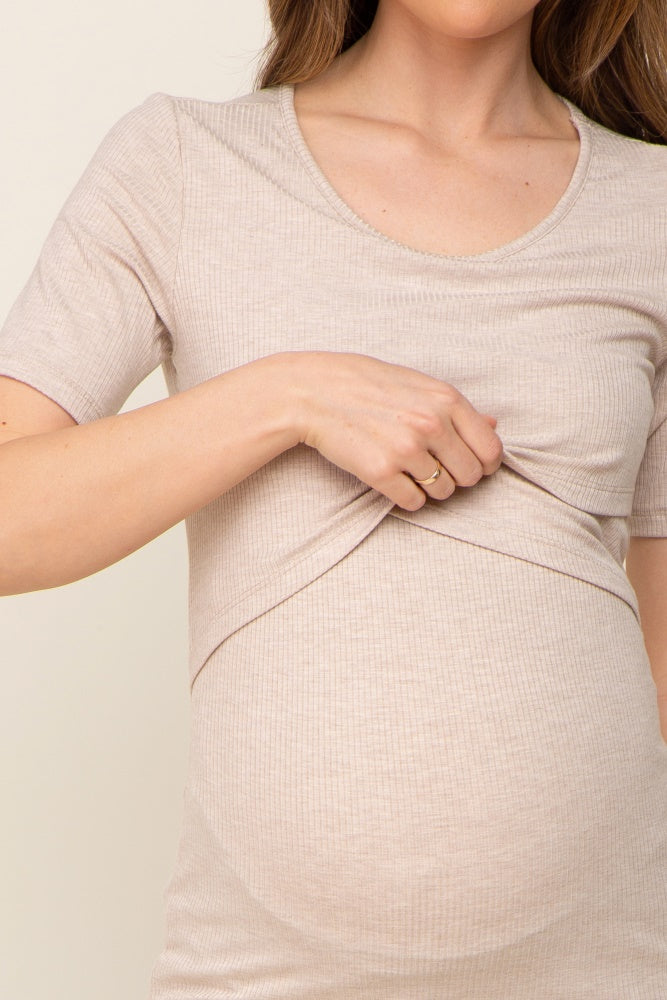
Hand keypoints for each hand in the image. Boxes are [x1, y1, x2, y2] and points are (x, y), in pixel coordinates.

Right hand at [287, 350, 502, 511]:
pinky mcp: (381, 473)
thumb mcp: (417, 384)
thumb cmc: (366, 384)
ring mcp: (406, 450)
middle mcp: (431, 425)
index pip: (490, 450)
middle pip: (470, 476)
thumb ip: (456, 407)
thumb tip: (493, 425)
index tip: (470, 465)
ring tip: (408, 468)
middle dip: (456, 477)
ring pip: (443, 492)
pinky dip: (406, 497)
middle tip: (434, 467)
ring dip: (430, 487)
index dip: (485, 464)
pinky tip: (393, 478)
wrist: (314, 392)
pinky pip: (413, 503)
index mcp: (446, 400)